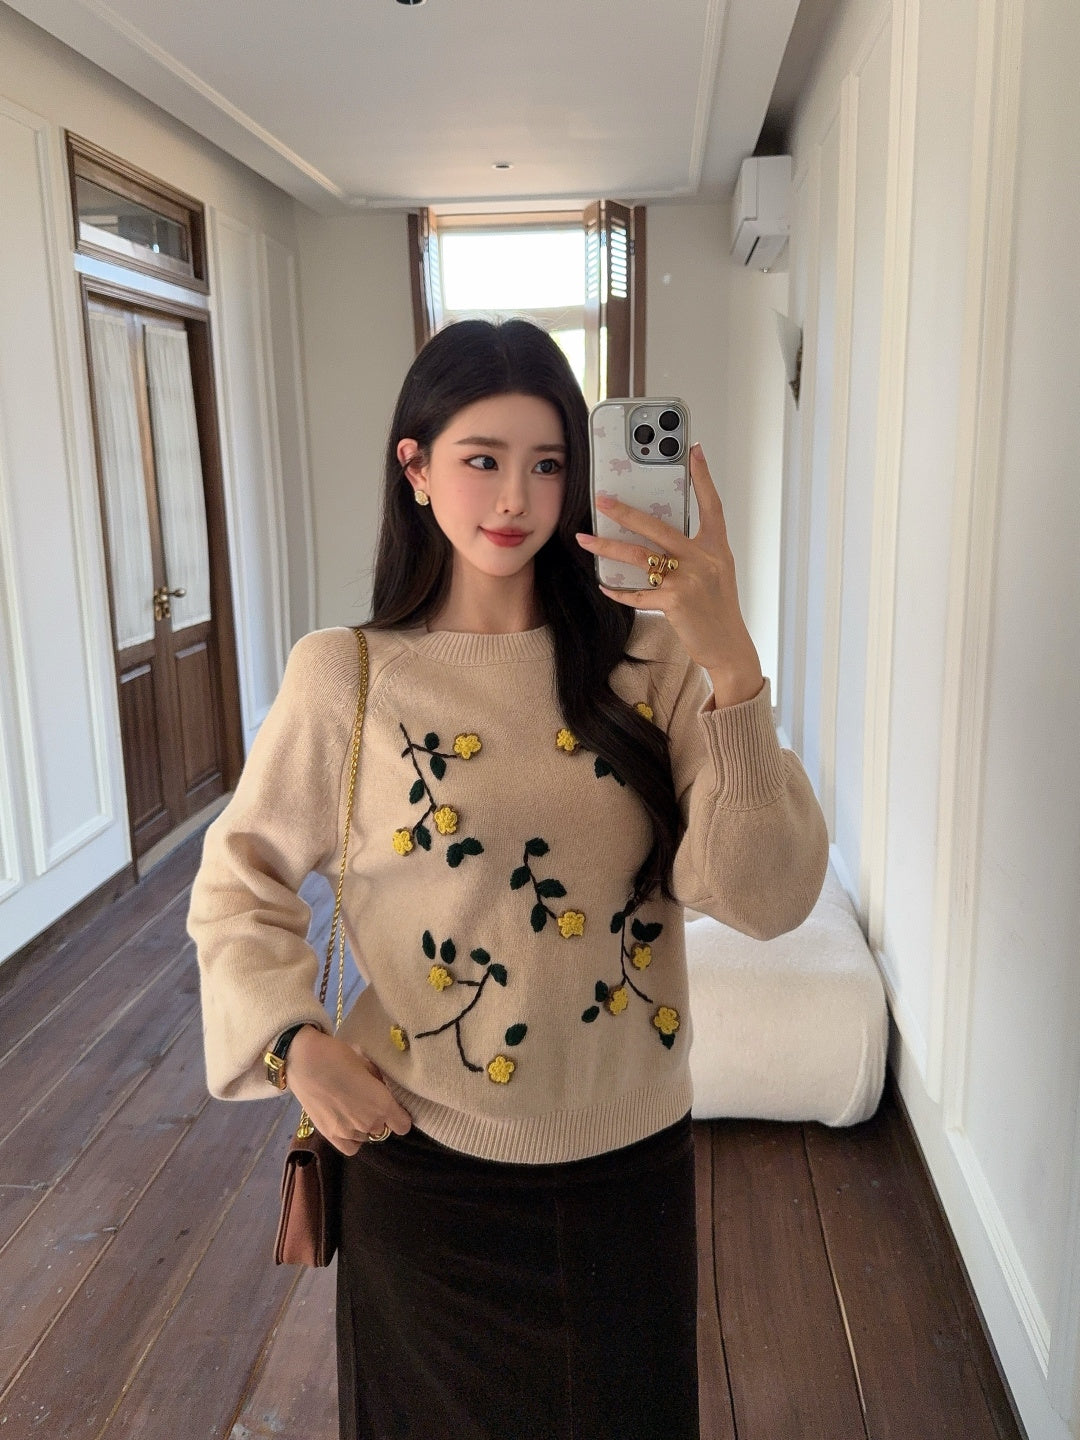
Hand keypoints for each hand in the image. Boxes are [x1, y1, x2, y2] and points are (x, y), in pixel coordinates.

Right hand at [285, 1026, 411, 1154]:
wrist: (305, 1062)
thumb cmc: (338, 1056)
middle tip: (369, 1100)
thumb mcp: (367, 1064)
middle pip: (384, 1129)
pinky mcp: (330, 1136)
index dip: (401, 1116)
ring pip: (367, 1136)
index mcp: (382, 1104)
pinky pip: (350, 1147)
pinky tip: (347, 1125)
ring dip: (365, 1126)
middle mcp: (369, 1123)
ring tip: (353, 1108)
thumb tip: (382, 1089)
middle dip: (380, 1117)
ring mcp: (349, 1132)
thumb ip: (378, 1082)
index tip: (396, 1108)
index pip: (403, 1125)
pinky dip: (352, 1139)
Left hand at [576, 443, 763, 707]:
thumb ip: (695, 552)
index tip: (694, 450)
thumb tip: (662, 536)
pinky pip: (638, 592)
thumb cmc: (718, 609)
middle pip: (658, 526)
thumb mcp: (716, 573)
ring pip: (640, 556)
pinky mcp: (675, 602)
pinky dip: (618, 590)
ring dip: (608, 546)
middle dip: (626, 511)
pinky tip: (603, 584)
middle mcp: (704, 558)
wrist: (729, 646)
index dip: (703, 477)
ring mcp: (689, 579)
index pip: (711, 505)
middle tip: (602, 498)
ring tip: (585, 539)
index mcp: (716, 547)